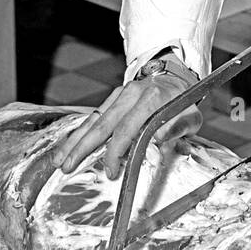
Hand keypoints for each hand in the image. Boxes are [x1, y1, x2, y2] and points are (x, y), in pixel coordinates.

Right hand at [60, 73, 201, 179]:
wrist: (175, 78)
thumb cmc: (182, 103)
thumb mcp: (191, 117)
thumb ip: (178, 129)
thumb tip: (160, 139)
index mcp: (151, 98)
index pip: (127, 127)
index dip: (116, 151)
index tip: (110, 171)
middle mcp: (131, 94)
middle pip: (102, 123)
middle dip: (83, 147)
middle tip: (68, 167)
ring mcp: (120, 94)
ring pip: (93, 119)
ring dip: (74, 141)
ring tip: (59, 160)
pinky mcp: (113, 98)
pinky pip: (93, 117)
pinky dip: (78, 133)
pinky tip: (66, 147)